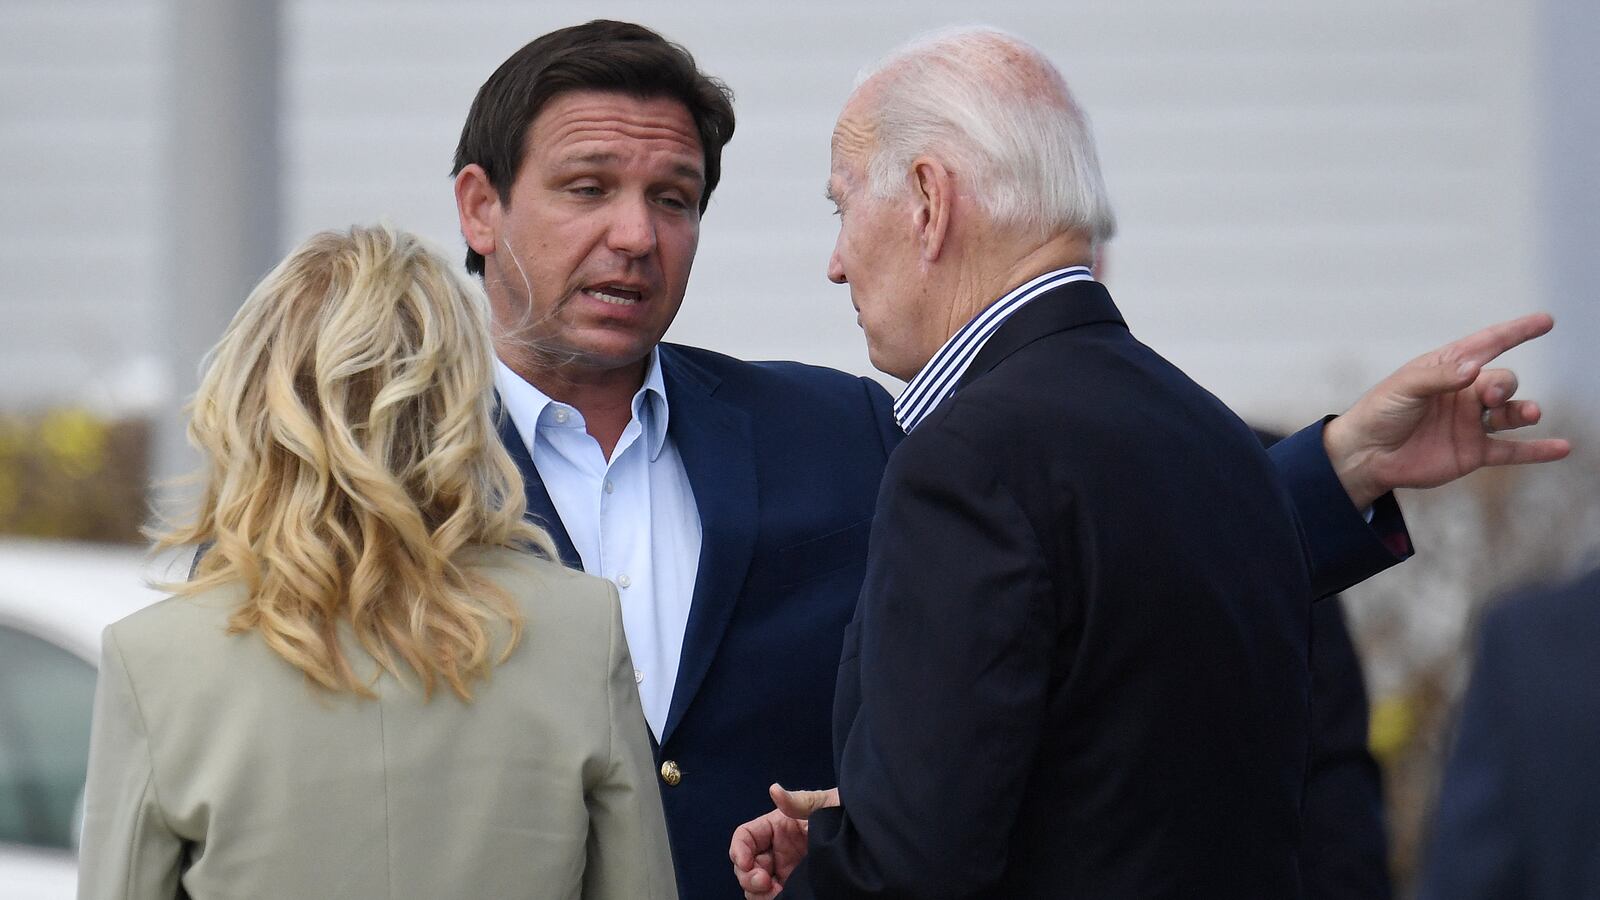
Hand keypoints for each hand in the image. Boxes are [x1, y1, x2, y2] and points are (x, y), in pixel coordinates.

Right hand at [729, 784, 839, 898]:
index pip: (745, 837)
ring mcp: (786, 871)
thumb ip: (799, 802)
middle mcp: (777, 850)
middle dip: (748, 876)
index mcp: (777, 826)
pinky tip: (783, 898)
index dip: (739, 849)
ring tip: (775, 893)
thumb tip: (774, 790)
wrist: (871, 840)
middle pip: (745, 866)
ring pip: (756, 886)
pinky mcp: (797, 887)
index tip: (745, 862)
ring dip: (758, 892)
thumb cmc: (847, 814)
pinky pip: (774, 897)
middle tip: (764, 883)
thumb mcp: (826, 805)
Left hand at [1323, 313, 1570, 508]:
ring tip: (1529, 413)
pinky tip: (1562, 448)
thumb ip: (1439, 378)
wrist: (1365, 455)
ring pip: (1511, 412)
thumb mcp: (1404, 388)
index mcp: (1448, 369)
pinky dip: (1537, 450)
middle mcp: (1465, 393)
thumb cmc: (1380, 412)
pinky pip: (1512, 450)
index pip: (1487, 344)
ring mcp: (1472, 423)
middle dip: (1503, 385)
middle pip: (1502, 381)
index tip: (1544, 321)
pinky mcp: (1473, 452)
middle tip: (1488, 396)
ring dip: (1524, 411)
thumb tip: (1475, 368)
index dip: (1516, 332)